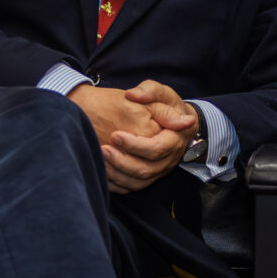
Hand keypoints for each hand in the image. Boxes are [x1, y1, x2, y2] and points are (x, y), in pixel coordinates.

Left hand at [74, 80, 197, 192]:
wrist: (176, 121)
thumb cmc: (167, 105)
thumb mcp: (163, 93)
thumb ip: (149, 90)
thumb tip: (133, 95)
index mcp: (175, 139)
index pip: (157, 148)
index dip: (135, 145)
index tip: (115, 135)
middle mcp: (170, 159)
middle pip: (147, 169)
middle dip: (123, 162)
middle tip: (103, 149)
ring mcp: (160, 170)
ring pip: (139, 182)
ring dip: (118, 174)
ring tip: (100, 159)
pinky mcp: (150, 177)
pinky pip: (133, 187)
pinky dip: (116, 183)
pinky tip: (102, 171)